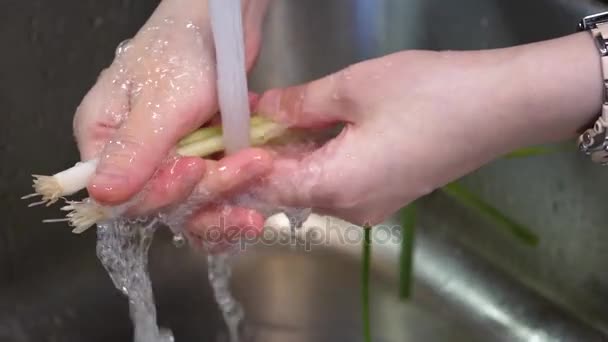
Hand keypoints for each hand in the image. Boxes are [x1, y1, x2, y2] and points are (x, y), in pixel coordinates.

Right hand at [73, 0, 267, 215]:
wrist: (221, 24)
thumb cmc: (181, 49)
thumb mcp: (160, 101)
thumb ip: (134, 150)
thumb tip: (101, 196)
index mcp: (103, 138)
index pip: (125, 192)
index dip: (163, 191)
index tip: (197, 168)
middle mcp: (131, 154)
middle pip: (164, 200)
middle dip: (209, 186)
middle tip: (249, 163)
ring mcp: (166, 156)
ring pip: (192, 198)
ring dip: (229, 190)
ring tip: (261, 165)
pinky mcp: (196, 155)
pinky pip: (212, 186)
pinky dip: (236, 183)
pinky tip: (258, 178)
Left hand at [241, 32, 601, 225]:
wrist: (500, 106)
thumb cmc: (428, 93)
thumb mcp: (354, 88)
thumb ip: (301, 104)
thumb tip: (263, 112)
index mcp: (336, 187)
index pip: (267, 186)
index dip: (241, 163)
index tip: (225, 137)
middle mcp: (350, 209)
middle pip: (289, 190)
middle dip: (265, 156)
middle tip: (249, 120)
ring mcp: (372, 207)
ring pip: (313, 187)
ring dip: (292, 156)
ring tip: (277, 119)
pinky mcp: (388, 196)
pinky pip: (339, 184)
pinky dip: (319, 160)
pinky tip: (315, 131)